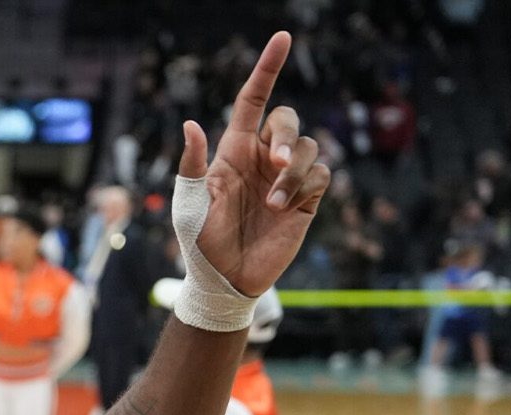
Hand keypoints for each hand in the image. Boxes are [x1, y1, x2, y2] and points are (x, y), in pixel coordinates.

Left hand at [181, 31, 331, 295]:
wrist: (223, 279)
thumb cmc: (199, 241)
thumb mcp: (189, 203)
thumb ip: (193, 164)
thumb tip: (190, 124)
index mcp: (233, 150)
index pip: (253, 100)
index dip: (267, 68)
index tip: (282, 38)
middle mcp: (261, 158)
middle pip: (287, 120)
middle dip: (288, 134)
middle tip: (277, 162)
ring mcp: (285, 178)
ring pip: (310, 147)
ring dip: (294, 172)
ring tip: (273, 203)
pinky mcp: (305, 200)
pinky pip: (321, 175)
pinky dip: (306, 186)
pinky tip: (285, 208)